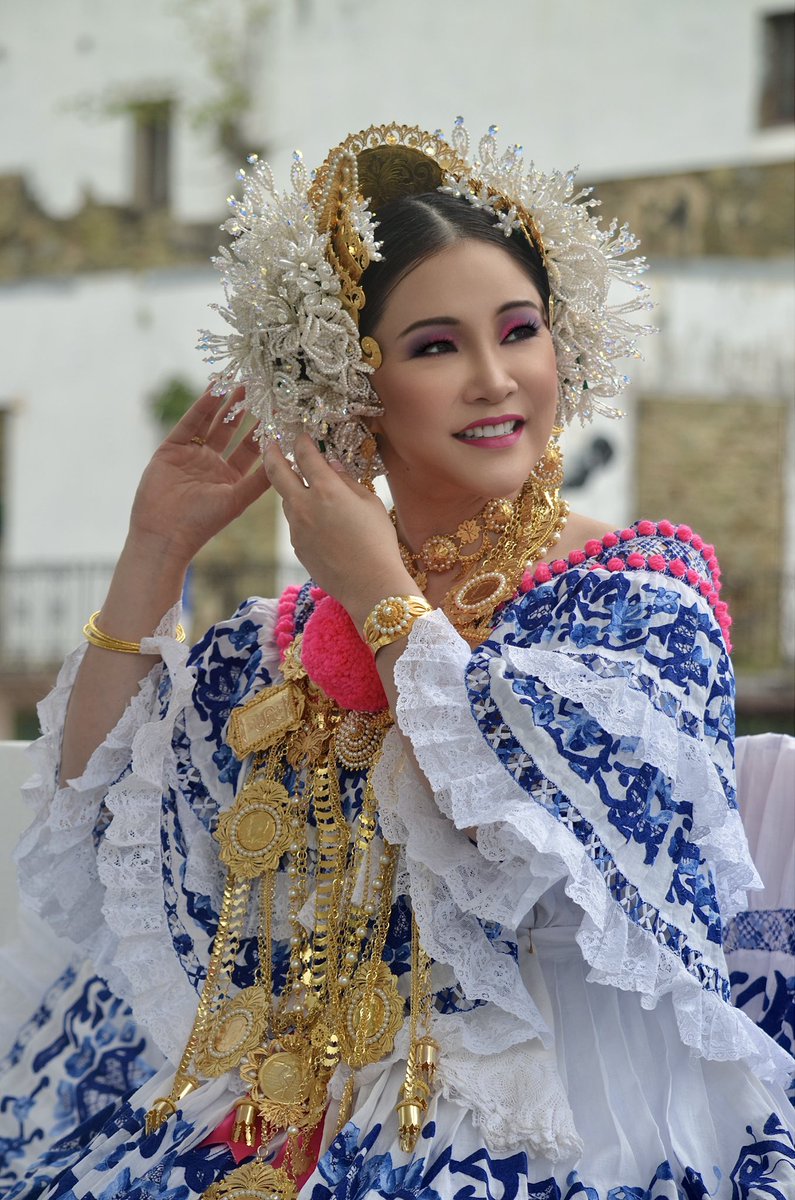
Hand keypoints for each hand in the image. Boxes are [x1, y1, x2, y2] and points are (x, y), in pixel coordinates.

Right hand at [128, 385, 269, 566]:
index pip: (251, 448)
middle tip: (261, 388)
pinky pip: (190, 423)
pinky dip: (202, 406)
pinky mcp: (172, 448)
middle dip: (246, 410)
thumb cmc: (203, 523)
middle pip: (232, 431)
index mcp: (231, 478)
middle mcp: (212, 464)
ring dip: (225, 403)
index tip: (278, 411)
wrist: (164, 532)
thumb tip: (286, 462)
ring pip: (211, 422)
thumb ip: (259, 481)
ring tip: (240, 382)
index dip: (263, 430)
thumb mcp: (237, 500)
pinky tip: (215, 390)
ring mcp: (192, 454)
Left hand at [264, 434, 414, 627]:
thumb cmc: (378, 542)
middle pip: (277, 472)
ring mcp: (296, 528)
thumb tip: (331, 465)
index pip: (304, 454)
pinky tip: (320, 522)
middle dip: (271, 453)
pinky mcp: (297, 547)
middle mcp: (304, 506)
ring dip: (291, 489)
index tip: (302, 435)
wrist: (370, 585)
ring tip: (302, 486)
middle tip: (270, 443)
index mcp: (325, 490)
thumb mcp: (371, 503)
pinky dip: (302, 515)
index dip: (302, 440)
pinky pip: (296, 523)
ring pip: (286, 500)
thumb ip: (347, 481)